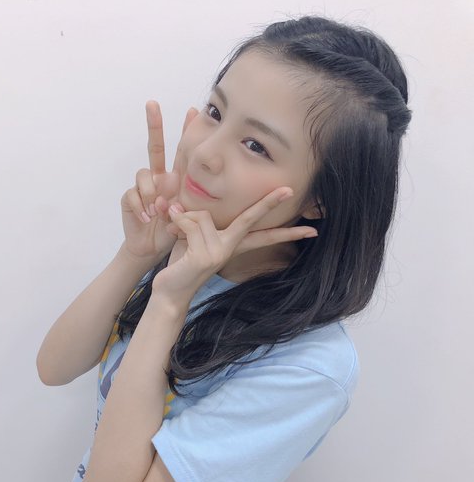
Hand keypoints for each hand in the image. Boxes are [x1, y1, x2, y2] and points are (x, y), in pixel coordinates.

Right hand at [120, 101, 198, 264]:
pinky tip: (146, 218)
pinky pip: (133, 194)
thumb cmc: (172, 230)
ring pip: (143, 175)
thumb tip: (166, 200)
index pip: (183, 152)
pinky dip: (140, 207)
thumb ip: (183, 205)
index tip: (194, 110)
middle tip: (152, 104)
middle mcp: (158, 178)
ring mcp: (143, 187)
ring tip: (156, 212)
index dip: (187, 132)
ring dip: (150, 194)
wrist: (152, 247)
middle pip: (155, 147)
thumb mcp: (186, 216)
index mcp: (176, 180)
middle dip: (154, 124)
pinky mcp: (129, 197)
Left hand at [151, 187, 318, 303]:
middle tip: (288, 190)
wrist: (169, 291)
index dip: (287, 232)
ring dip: (183, 219)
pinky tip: (172, 232)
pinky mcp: (204, 256)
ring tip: (176, 230)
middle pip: (251, 219)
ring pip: (203, 215)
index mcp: (232, 244)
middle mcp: (229, 248)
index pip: (263, 234)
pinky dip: (177, 223)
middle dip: (269, 203)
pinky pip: (191, 223)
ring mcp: (219, 253)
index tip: (311, 230)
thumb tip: (182, 205)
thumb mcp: (188, 236)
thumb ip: (192, 219)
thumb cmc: (180, 262)